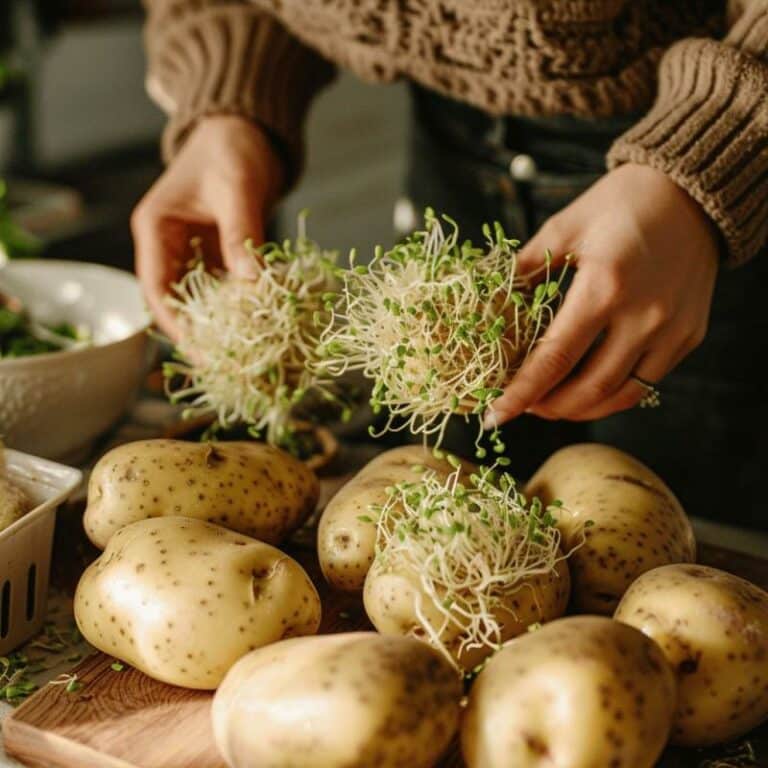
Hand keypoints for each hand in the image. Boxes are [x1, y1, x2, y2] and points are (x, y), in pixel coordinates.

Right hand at [132, 115, 283, 338]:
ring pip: (205, 301)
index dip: (177, 324)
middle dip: (202, 334)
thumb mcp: (237, 189)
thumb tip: (253, 285)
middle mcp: (170, 246)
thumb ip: (242, 235)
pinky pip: (229, 290)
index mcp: (156, 229)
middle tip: (232, 365)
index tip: (201, 351)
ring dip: (225, 325)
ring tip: (250, 355)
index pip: (157, 288)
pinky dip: (244, 308)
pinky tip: (265, 327)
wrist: (248, 131)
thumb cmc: (233, 148)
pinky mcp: (221, 256)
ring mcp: (196, 253)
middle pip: (179, 302)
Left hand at [488, 163, 718, 425]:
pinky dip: (612, 395)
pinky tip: (587, 389)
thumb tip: (489, 303)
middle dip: (548, 407)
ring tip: (550, 404)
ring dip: (580, 409)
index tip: (494, 416)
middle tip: (522, 407)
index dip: (521, 393)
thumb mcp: (565, 228)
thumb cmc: (622, 204)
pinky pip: (646, 382)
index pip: (554, 357)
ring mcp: (672, 330)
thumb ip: (526, 269)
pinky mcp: (690, 336)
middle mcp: (644, 316)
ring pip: (620, 395)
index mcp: (604, 287)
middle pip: (588, 388)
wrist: (692, 193)